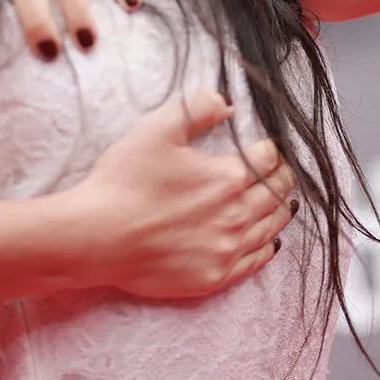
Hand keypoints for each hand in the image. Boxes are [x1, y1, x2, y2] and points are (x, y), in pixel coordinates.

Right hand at [68, 90, 296, 297]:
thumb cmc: (124, 181)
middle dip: (281, 179)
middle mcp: (236, 216)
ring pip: (270, 229)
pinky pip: (254, 262)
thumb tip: (227, 102)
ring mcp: (226, 250)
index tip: (270, 146)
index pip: (268, 159)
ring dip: (278, 212)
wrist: (97, 237)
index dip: (272, 148)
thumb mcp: (156, 130)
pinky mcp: (214, 277)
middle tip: (281, 172)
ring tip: (282, 203)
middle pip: (276, 194)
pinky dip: (267, 248)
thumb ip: (196, 108)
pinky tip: (269, 242)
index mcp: (228, 178)